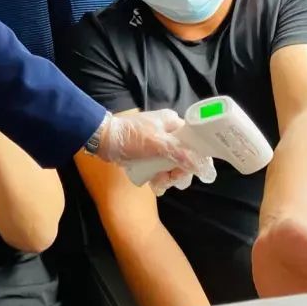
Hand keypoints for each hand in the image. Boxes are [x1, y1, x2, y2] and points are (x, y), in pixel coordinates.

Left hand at [97, 109, 216, 191]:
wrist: (104, 140)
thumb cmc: (131, 138)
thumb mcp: (157, 144)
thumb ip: (180, 153)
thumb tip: (202, 166)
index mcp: (172, 122)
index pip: (194, 139)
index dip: (196, 156)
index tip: (190, 170)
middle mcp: (168, 131)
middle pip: (184, 154)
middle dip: (179, 170)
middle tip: (172, 179)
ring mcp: (158, 143)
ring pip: (173, 163)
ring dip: (169, 175)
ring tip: (160, 182)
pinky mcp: (149, 153)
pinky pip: (161, 166)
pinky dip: (160, 175)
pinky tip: (156, 183)